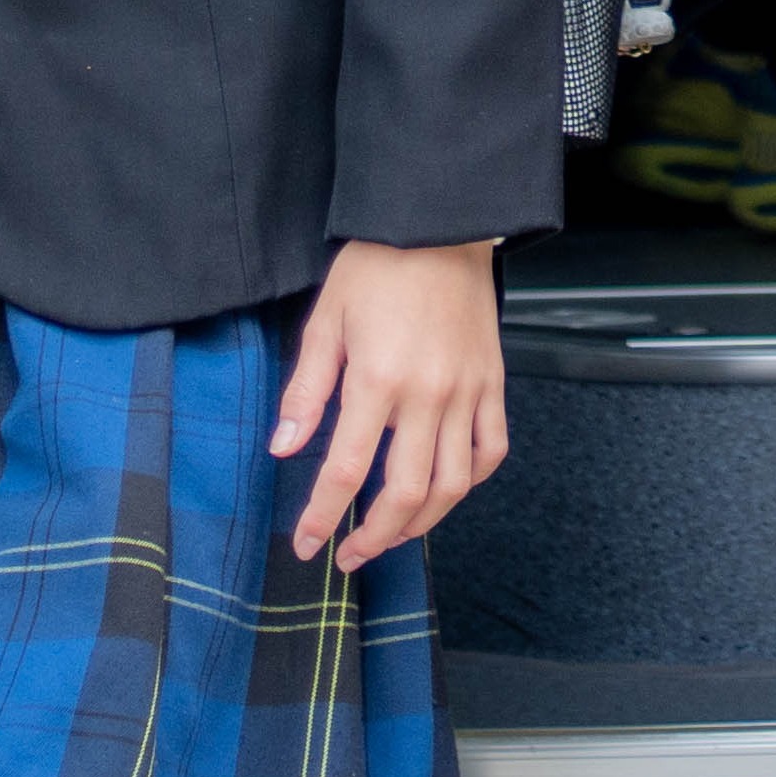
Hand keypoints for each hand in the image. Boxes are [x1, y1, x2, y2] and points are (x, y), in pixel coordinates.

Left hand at [272, 238, 506, 570]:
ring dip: (421, 524)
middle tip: (349, 556)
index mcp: (378, 378)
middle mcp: (428, 393)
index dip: (322, 517)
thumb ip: (306, 389)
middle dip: (373, 538)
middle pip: (405, 493)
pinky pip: (492, 447)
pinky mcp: (493, 379)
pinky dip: (471, 480)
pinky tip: (446, 488)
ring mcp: (467, 389)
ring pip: (453, 483)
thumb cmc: (378, 265)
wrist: (442, 220)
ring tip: (394, 536)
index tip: (306, 544)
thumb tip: (282, 448)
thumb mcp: (327, 319)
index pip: (346, 471)